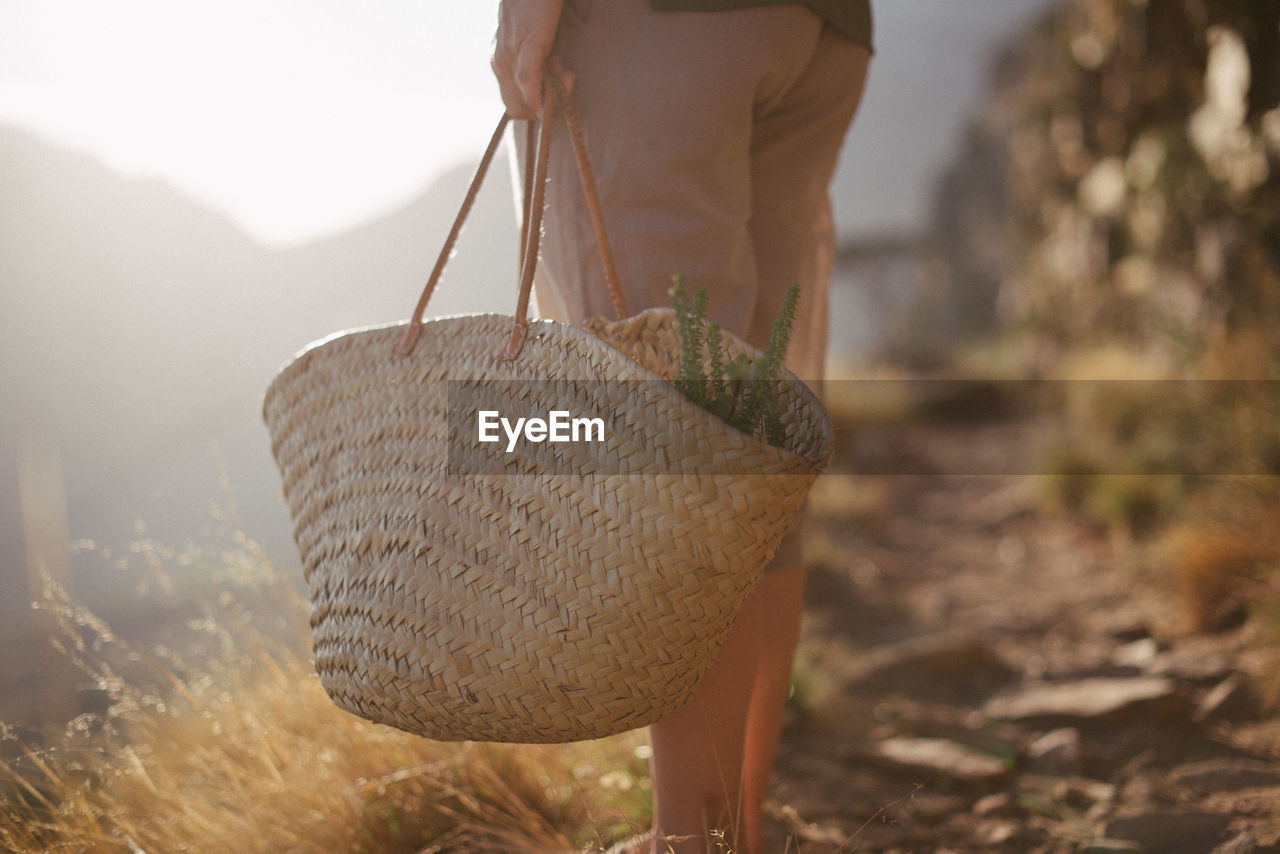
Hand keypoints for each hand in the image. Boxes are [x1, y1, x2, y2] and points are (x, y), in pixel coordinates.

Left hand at [492, 0, 572, 118]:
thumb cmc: (535, 6)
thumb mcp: (528, 40)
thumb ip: (531, 61)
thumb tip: (550, 80)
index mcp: (499, 62)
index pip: (513, 106)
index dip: (536, 108)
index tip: (553, 91)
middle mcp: (500, 62)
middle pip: (518, 110)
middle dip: (544, 106)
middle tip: (562, 79)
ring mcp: (510, 54)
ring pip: (526, 99)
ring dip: (552, 93)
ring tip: (562, 66)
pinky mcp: (527, 44)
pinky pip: (529, 79)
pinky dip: (542, 92)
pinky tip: (563, 83)